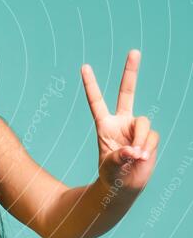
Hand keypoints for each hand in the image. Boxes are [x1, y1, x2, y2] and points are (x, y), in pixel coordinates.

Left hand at [81, 49, 158, 193]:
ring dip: (141, 140)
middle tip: (134, 51)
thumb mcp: (110, 167)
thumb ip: (120, 157)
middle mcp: (122, 122)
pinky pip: (152, 137)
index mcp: (105, 125)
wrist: (125, 186)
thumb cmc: (112, 175)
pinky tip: (142, 158)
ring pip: (144, 123)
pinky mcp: (149, 137)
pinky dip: (147, 148)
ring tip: (136, 156)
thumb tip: (134, 151)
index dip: (91, 85)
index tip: (84, 66)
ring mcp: (136, 128)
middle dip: (131, 72)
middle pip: (127, 92)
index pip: (97, 101)